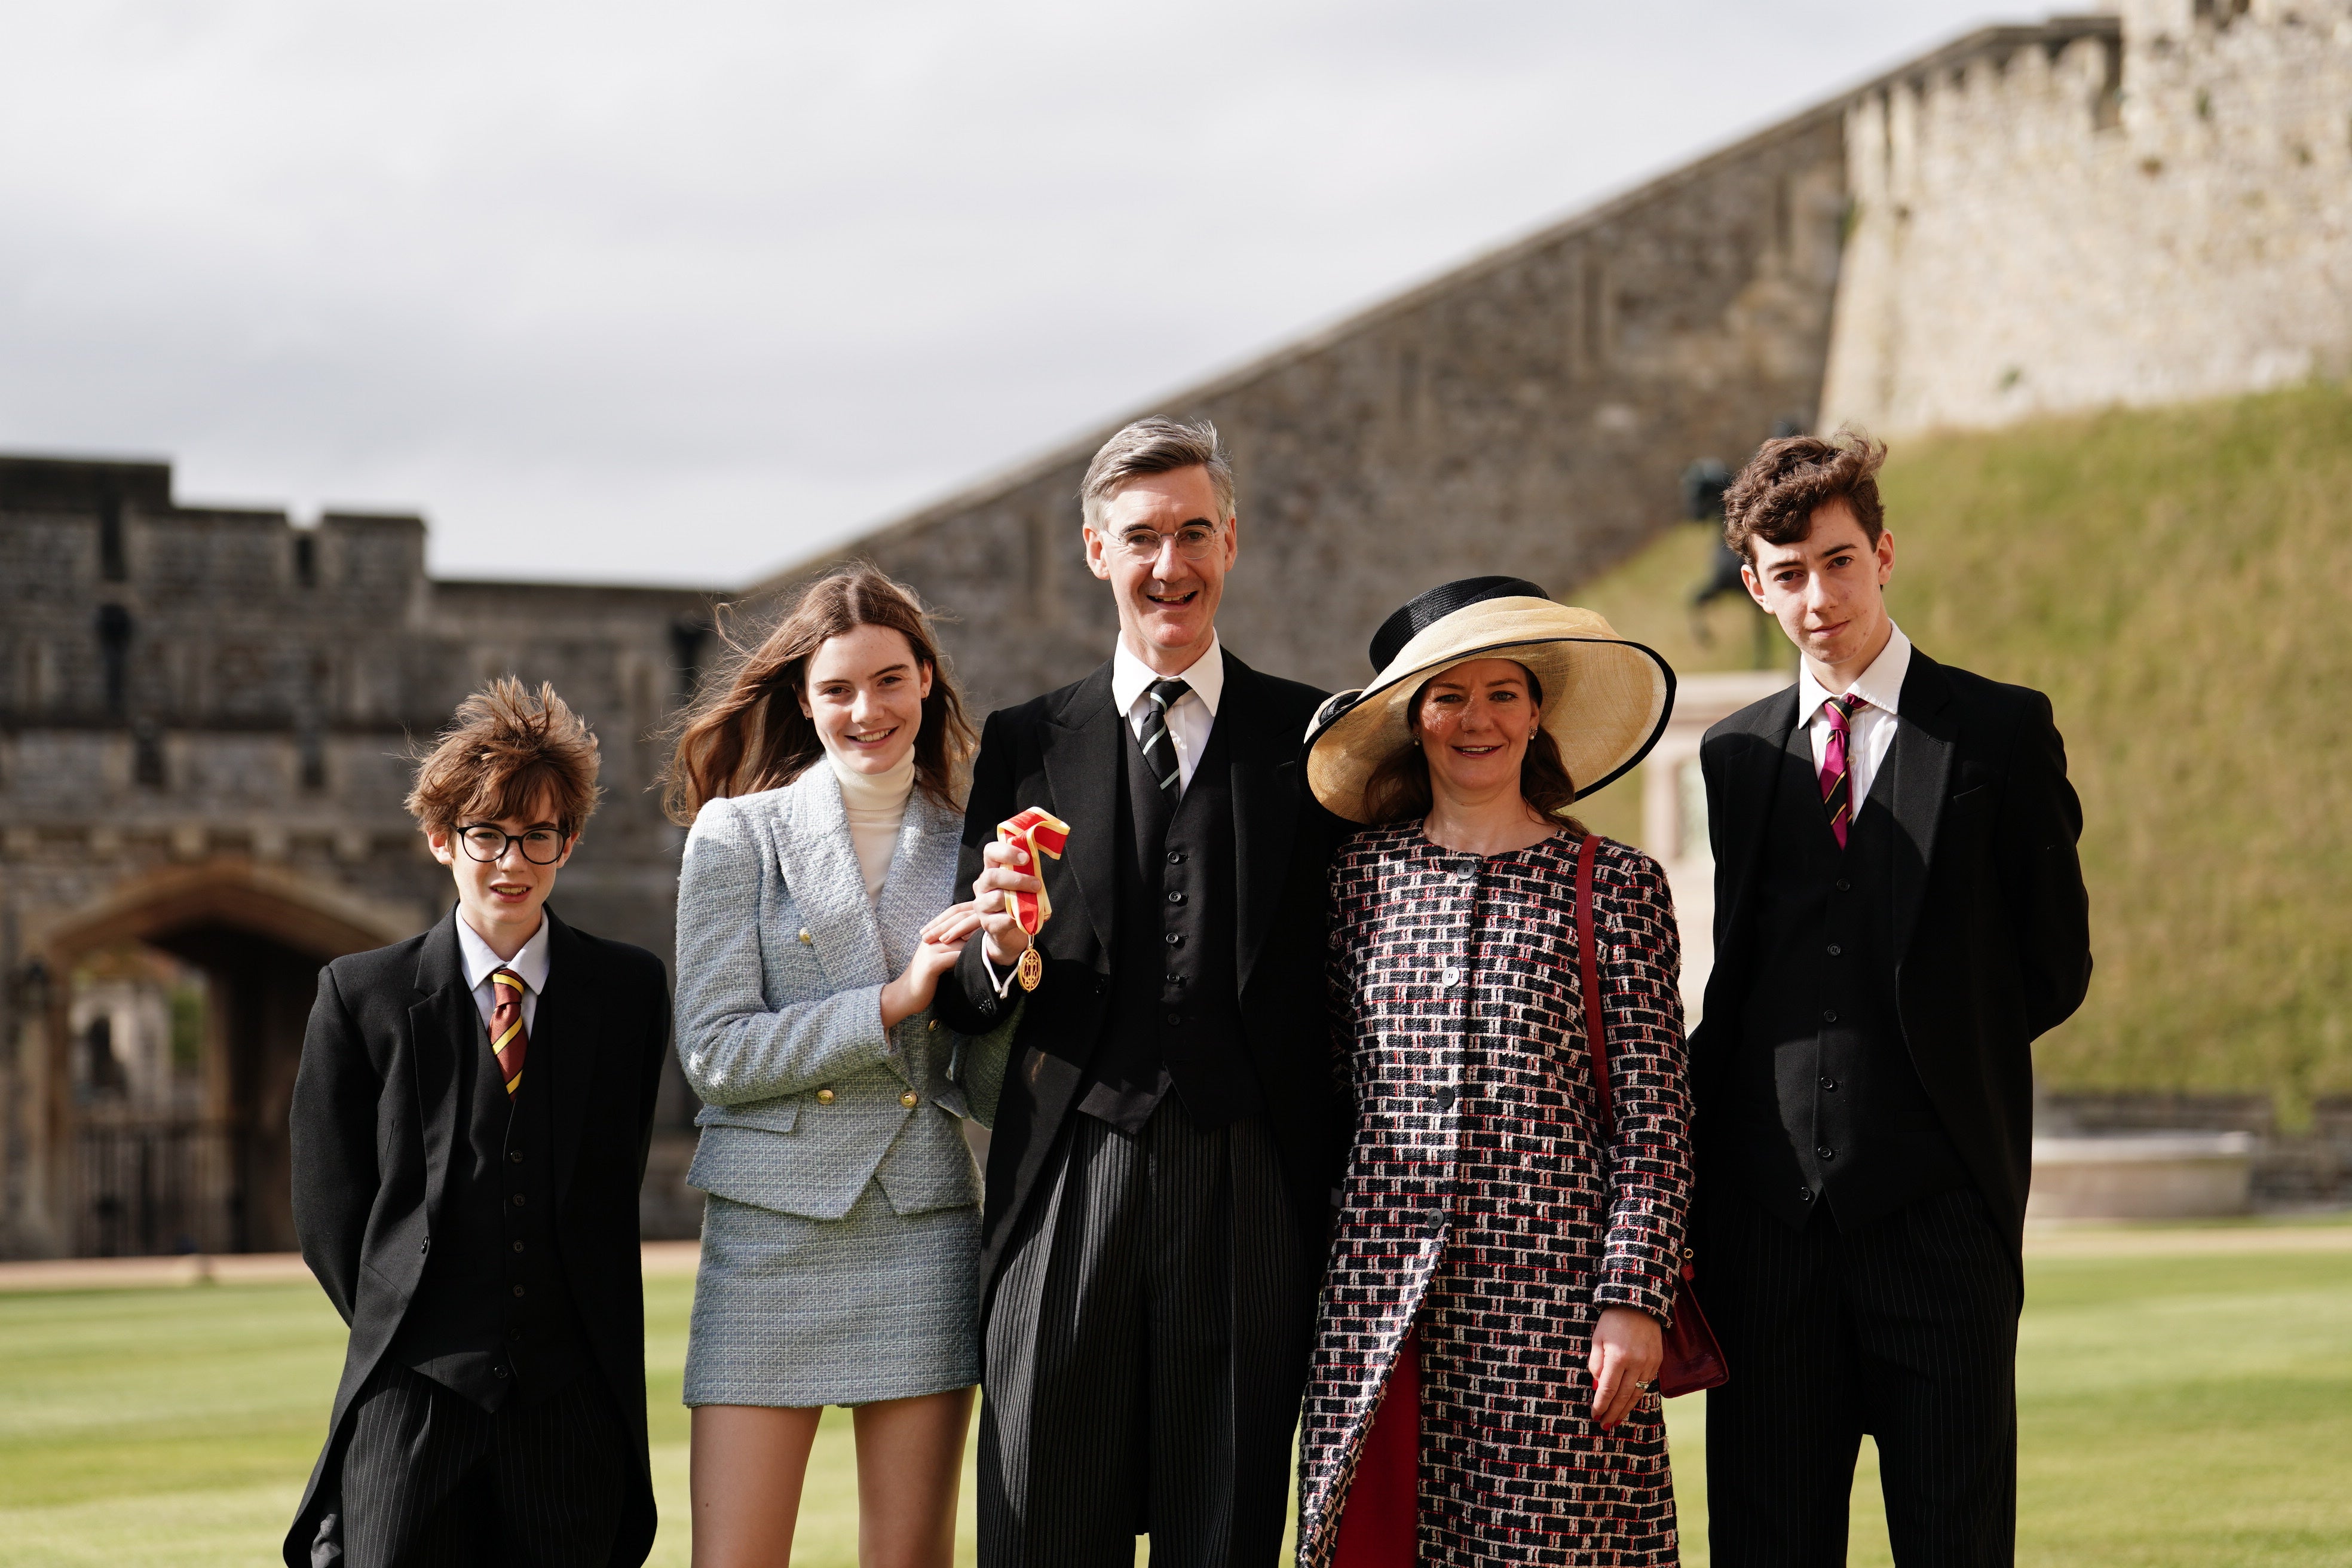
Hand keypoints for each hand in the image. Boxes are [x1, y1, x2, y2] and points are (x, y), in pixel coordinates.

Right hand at [880, 902, 983, 1026]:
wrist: (905, 996)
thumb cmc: (926, 981)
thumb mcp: (940, 961)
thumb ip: (952, 950)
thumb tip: (972, 943)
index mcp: (933, 936)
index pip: (955, 918)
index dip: (973, 915)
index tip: (993, 916)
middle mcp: (932, 938)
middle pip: (959, 925)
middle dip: (979, 924)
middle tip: (999, 922)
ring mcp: (931, 949)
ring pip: (960, 939)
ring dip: (977, 938)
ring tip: (995, 937)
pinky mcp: (932, 963)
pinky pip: (955, 955)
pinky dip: (970, 955)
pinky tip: (983, 956)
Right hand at [970, 838, 1045, 966]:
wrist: (1008, 932)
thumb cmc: (1017, 902)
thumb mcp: (1021, 884)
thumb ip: (1027, 874)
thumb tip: (1039, 867)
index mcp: (990, 870)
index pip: (990, 852)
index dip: (1006, 851)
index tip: (1026, 857)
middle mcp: (981, 886)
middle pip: (991, 876)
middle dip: (1016, 878)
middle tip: (1036, 884)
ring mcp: (981, 906)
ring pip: (997, 898)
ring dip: (1020, 898)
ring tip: (1035, 900)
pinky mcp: (988, 924)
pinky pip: (1004, 919)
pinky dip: (1019, 918)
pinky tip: (1028, 917)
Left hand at [1588, 1305, 1663, 1429]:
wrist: (1638, 1303)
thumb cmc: (1612, 1320)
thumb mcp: (1597, 1340)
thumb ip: (1596, 1365)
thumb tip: (1597, 1388)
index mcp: (1618, 1356)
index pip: (1608, 1389)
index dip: (1601, 1404)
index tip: (1594, 1414)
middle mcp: (1636, 1362)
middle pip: (1623, 1396)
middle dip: (1612, 1412)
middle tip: (1604, 1425)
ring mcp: (1649, 1363)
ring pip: (1637, 1393)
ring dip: (1625, 1409)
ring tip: (1616, 1420)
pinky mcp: (1657, 1362)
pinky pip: (1646, 1384)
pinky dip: (1636, 1396)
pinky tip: (1628, 1403)